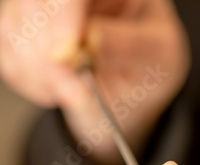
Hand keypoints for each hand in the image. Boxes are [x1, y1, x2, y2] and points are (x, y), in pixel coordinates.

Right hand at [0, 0, 189, 164]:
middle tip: (71, 90)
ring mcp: (44, 8)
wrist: (129, 91)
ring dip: (39, 72)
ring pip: (13, 26)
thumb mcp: (157, 56)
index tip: (64, 53)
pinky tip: (58, 89)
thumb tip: (91, 37)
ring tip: (74, 93)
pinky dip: (29, 80)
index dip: (61, 14)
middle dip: (47, 53)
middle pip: (34, 3)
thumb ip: (130, 46)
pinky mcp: (23, 29)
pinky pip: (6, 51)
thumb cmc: (149, 65)